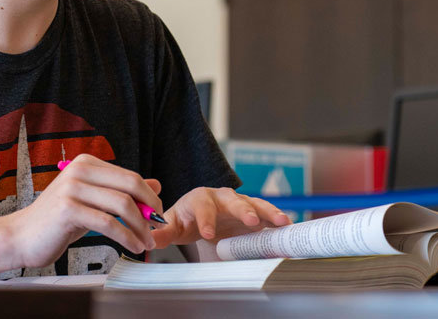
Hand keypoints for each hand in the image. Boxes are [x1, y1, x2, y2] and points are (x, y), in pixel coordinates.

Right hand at [1, 154, 162, 269]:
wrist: (21, 237)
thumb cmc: (56, 222)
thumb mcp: (93, 202)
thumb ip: (120, 192)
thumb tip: (155, 184)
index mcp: (86, 163)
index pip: (129, 176)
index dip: (148, 196)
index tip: (157, 214)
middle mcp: (79, 169)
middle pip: (130, 185)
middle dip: (149, 208)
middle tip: (157, 226)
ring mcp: (73, 188)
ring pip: (122, 204)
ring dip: (140, 226)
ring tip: (146, 241)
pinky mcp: (68, 209)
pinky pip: (108, 223)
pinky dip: (126, 236)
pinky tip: (132, 246)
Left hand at [150, 187, 291, 250]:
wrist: (200, 217)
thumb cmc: (186, 219)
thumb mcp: (173, 226)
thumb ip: (162, 233)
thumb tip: (150, 240)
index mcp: (199, 198)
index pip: (202, 204)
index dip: (206, 218)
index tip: (209, 234)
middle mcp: (221, 197)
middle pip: (232, 200)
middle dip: (242, 209)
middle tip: (250, 221)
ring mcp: (239, 203)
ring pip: (253, 203)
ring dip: (267, 211)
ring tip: (280, 221)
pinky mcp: (253, 211)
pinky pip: (266, 213)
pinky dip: (276, 218)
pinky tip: (288, 226)